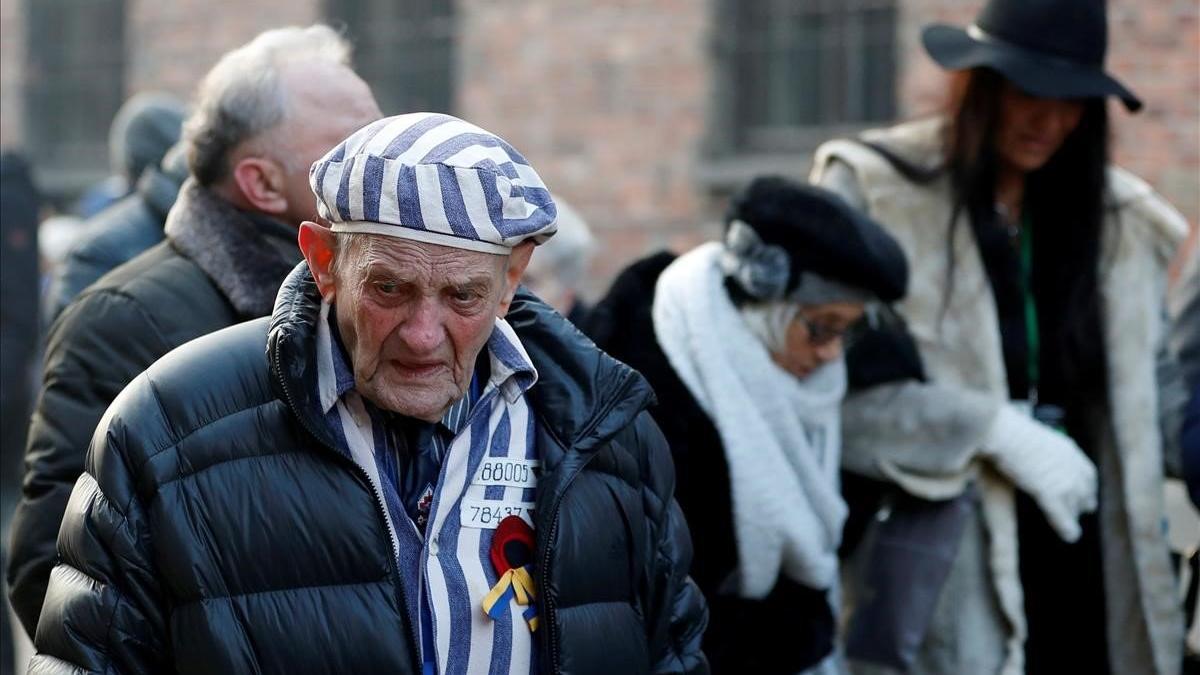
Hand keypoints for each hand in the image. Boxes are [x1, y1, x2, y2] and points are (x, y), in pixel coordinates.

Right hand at [980, 404, 1097, 541]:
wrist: (1005, 433)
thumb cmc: (1007, 430)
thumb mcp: (1030, 436)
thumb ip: (1036, 448)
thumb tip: (1024, 453)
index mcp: (1068, 450)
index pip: (1087, 473)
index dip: (1086, 486)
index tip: (1085, 493)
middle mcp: (1072, 466)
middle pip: (1085, 491)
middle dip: (1083, 503)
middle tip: (1081, 512)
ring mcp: (1063, 480)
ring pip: (1075, 506)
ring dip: (1073, 517)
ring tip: (1072, 529)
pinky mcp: (1050, 494)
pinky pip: (1063, 517)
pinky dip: (1068, 528)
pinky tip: (1070, 537)